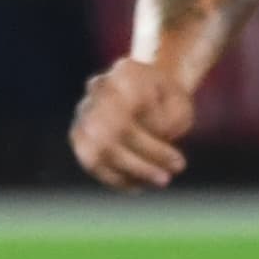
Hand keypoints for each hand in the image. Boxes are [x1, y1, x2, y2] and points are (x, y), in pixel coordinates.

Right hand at [71, 57, 197, 187]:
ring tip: (154, 184)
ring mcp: (83, 112)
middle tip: (168, 179)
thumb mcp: (180, 105)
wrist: (150, 92)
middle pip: (112, 134)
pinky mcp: (78, 135)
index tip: (179, 162)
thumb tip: (152, 140)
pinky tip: (137, 185)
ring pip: (99, 151)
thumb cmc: (168, 101)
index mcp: (125, 73)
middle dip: (141, 164)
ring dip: (129, 173)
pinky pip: (91, 162)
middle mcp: (97, 89)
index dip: (153, 146)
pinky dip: (115, 178)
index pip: (134, 115)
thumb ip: (169, 120)